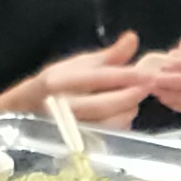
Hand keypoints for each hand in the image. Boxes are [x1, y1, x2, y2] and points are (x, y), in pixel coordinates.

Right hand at [0, 36, 152, 125]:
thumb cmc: (62, 83)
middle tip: (148, 86)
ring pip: (107, 122)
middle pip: (104, 104)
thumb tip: (133, 38)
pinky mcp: (78, 142)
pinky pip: (108, 134)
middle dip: (130, 96)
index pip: (98, 78)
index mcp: (61, 80)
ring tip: (133, 98)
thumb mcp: (82, 64)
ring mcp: (69, 127)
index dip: (127, 76)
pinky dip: (122, 123)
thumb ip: (111, 55)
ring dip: (128, 110)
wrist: (31, 108)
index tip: (148, 74)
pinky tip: (123, 112)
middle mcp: (62, 105)